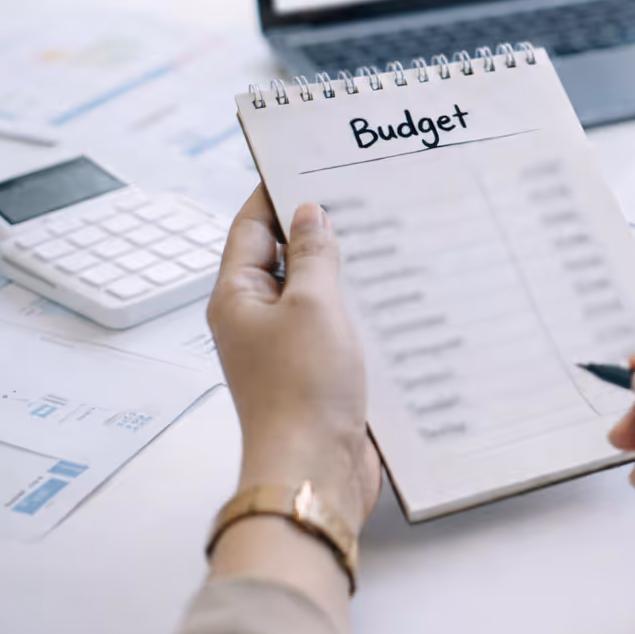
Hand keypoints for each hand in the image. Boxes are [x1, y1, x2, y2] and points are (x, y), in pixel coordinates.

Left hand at [208, 188, 380, 532]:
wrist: (315, 472)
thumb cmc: (303, 391)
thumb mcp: (313, 307)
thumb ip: (315, 256)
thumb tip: (309, 216)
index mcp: (238, 297)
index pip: (253, 228)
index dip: (278, 192)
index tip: (310, 162)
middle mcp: (257, 320)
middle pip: (287, 259)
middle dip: (322, 229)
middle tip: (363, 195)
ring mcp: (288, 349)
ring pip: (318, 294)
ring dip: (348, 271)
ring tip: (389, 238)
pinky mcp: (319, 374)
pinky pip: (339, 328)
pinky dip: (362, 310)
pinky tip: (396, 297)